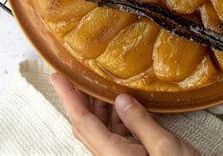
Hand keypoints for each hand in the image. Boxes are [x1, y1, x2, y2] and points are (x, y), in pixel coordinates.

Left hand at [50, 73, 197, 155]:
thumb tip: (120, 99)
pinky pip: (115, 133)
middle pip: (87, 124)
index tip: (57, 77)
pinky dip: (115, 115)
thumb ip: (140, 122)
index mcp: (114, 154)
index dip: (69, 98)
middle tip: (75, 74)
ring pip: (100, 128)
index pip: (83, 122)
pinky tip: (122, 102)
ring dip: (98, 105)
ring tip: (99, 82)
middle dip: (79, 98)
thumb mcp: (164, 146)